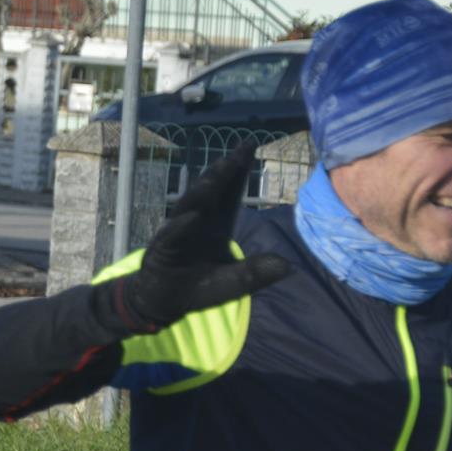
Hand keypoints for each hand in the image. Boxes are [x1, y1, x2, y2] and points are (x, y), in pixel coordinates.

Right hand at [115, 145, 291, 331]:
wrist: (163, 303)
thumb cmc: (198, 288)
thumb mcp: (234, 283)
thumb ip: (256, 273)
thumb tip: (289, 266)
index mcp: (215, 225)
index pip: (230, 194)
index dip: (239, 172)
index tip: (249, 147)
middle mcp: (197, 222)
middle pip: (212, 192)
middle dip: (224, 171)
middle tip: (238, 151)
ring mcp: (178, 233)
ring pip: (192, 206)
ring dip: (205, 189)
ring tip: (218, 172)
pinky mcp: (162, 250)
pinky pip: (171, 235)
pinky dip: (180, 226)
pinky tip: (191, 217)